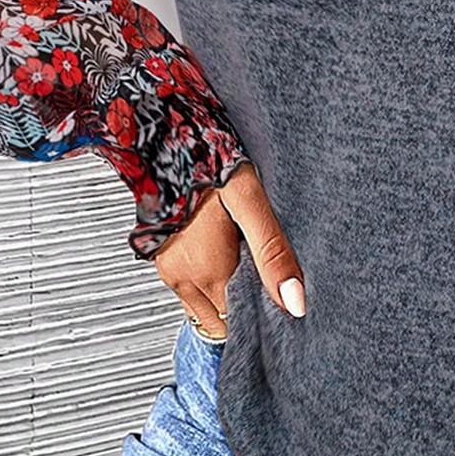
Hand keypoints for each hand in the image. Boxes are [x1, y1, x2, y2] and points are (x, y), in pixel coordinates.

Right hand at [150, 162, 305, 339]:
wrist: (162, 133)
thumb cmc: (207, 159)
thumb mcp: (250, 202)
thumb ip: (273, 253)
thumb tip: (295, 303)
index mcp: (207, 271)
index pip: (238, 322)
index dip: (262, 316)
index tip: (279, 303)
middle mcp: (182, 277)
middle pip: (220, 319)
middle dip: (243, 309)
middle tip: (265, 279)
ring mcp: (167, 269)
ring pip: (202, 306)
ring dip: (224, 296)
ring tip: (244, 263)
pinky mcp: (159, 257)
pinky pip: (188, 287)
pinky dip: (207, 282)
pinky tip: (223, 254)